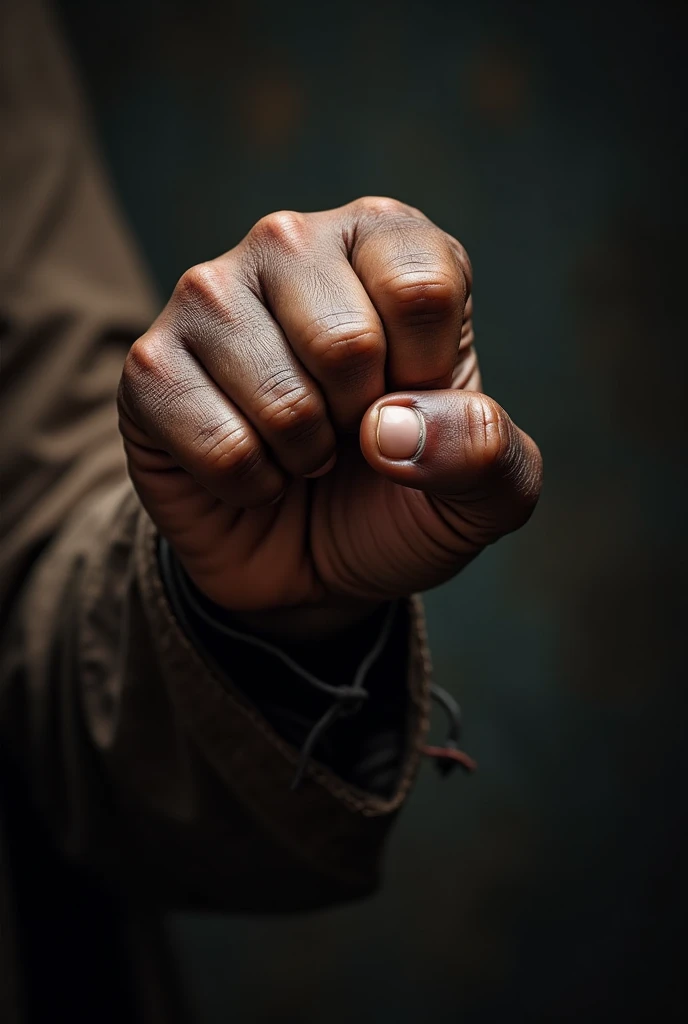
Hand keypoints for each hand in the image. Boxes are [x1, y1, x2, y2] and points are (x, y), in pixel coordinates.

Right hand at [118, 197, 541, 639]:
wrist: (314, 564)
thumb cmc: (402, 498)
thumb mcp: (486, 493)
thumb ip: (487, 453)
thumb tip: (391, 429)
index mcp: (384, 240)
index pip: (425, 289)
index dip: (427, 382)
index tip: (410, 399)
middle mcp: (292, 244)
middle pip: (349, 343)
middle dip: (361, 424)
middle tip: (348, 429)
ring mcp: (209, 297)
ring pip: (282, 399)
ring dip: (304, 458)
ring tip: (301, 448)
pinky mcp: (150, 366)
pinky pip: (220, 444)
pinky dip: (249, 486)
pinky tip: (252, 468)